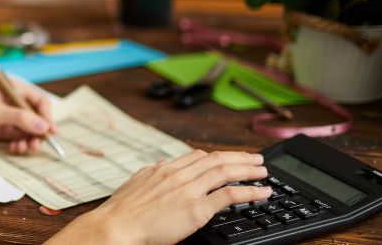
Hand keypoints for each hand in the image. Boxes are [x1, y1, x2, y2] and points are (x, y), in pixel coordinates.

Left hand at [0, 81, 55, 153]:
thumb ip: (20, 119)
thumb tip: (44, 127)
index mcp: (14, 91)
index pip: (39, 102)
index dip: (46, 116)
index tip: (49, 131)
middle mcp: (14, 104)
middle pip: (36, 119)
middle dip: (38, 133)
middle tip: (36, 146)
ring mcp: (8, 118)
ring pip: (29, 131)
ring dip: (30, 141)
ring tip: (23, 149)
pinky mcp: (2, 131)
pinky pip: (19, 139)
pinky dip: (20, 145)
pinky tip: (15, 149)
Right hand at [50, 150, 270, 244]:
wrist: (117, 225)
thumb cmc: (122, 210)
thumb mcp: (136, 181)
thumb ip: (152, 172)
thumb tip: (162, 163)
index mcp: (166, 169)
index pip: (198, 156)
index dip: (218, 156)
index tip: (228, 159)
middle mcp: (180, 174)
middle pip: (217, 159)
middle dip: (240, 158)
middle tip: (256, 159)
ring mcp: (189, 190)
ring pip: (226, 172)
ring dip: (249, 170)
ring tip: (263, 172)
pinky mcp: (197, 209)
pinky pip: (229, 196)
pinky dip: (249, 192)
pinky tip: (261, 193)